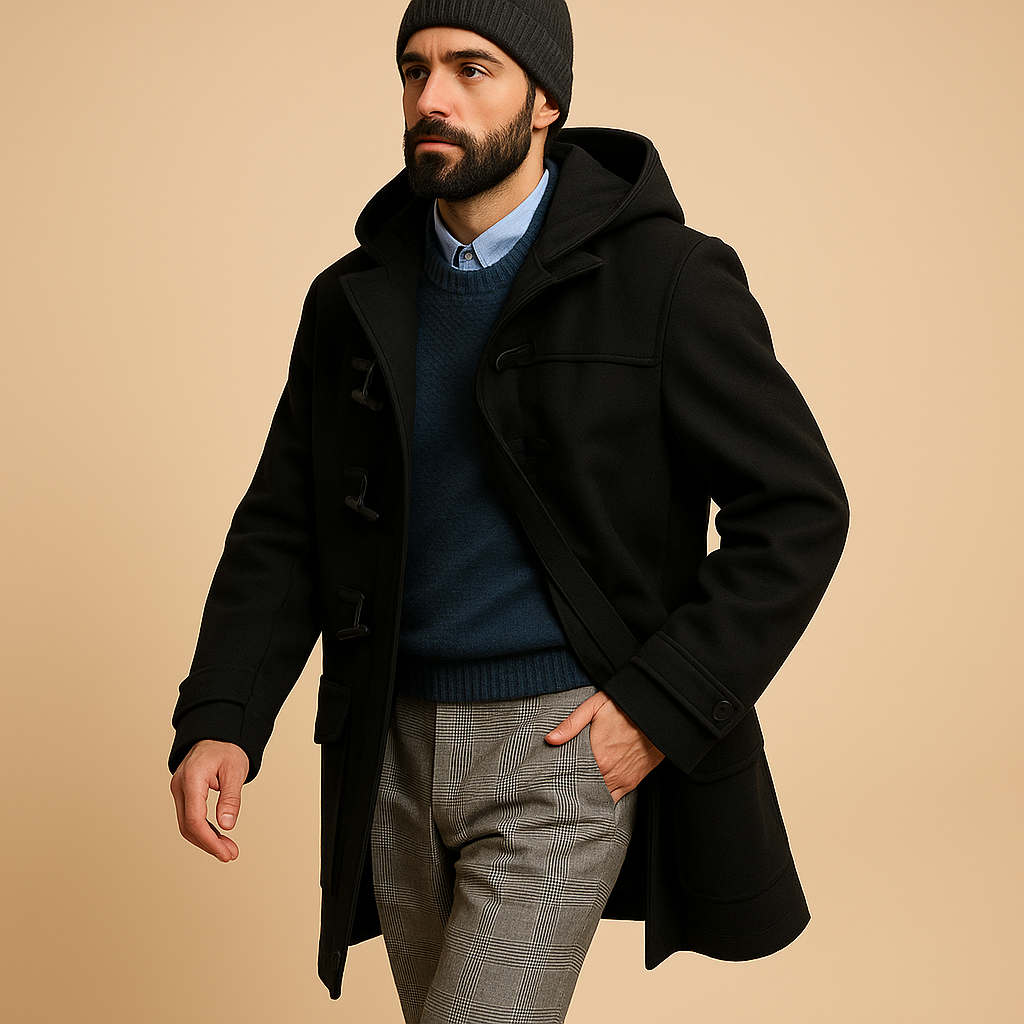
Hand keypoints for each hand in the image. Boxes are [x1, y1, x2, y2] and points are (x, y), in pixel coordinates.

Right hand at [170, 739, 248, 861]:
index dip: (209, 840)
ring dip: (205, 839)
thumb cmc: (227, 748)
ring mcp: (179, 789)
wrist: (218, 733)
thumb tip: (227, 826)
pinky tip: (218, 837)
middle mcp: (179, 785)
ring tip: (227, 849)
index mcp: (192, 779)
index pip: (194, 819)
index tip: (226, 853)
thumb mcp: (235, 771)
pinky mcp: (183, 792)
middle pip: (188, 825)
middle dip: (209, 843)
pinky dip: (203, 829)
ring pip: (186, 824)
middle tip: (230, 854)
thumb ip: (231, 798)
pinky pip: (189, 816)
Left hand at [546, 691, 663, 802]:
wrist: (656, 713)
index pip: (574, 780)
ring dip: (589, 796)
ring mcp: (624, 779)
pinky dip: (606, 797)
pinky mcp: (634, 781)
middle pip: (586, 792)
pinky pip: (617, 797)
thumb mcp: (594, 707)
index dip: (562, 782)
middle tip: (560, 791)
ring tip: (575, 794)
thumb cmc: (624, 707)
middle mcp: (611, 773)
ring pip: (602, 798)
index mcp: (599, 757)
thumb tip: (550, 739)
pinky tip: (596, 793)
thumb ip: (571, 725)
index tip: (552, 783)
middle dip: (573, 792)